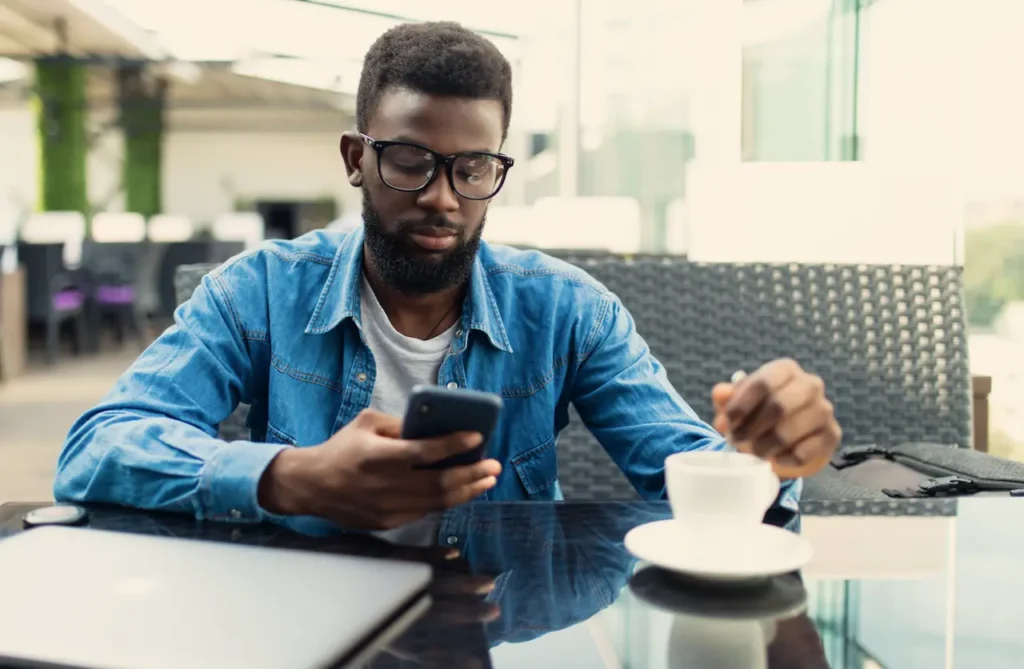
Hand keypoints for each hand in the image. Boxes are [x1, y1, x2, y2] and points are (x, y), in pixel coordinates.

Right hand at [258, 408, 500, 528]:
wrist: (311, 486)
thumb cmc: (342, 448)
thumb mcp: (366, 423)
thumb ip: (399, 425)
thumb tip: (433, 428)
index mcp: (378, 456)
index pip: (425, 451)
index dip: (454, 445)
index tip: (477, 438)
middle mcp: (385, 485)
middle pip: (439, 483)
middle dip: (472, 474)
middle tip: (494, 466)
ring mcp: (387, 508)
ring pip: (437, 502)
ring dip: (467, 491)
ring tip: (486, 480)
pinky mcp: (387, 522)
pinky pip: (425, 512)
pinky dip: (446, 501)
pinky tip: (462, 491)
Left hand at [712, 358, 841, 478]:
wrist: (790, 431)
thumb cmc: (760, 410)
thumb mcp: (740, 400)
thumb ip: (727, 395)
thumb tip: (720, 393)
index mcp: (786, 369)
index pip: (762, 384)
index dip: (740, 406)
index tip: (724, 423)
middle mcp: (810, 385)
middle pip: (778, 406)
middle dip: (752, 428)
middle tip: (736, 441)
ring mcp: (824, 409)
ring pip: (790, 431)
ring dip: (765, 445)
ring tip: (753, 451)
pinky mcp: (831, 434)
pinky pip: (804, 451)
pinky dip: (785, 458)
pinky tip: (776, 458)